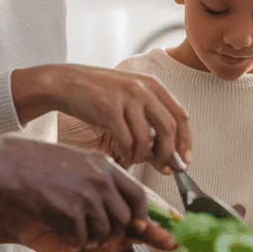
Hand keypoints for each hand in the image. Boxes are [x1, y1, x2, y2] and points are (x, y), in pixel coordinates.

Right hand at [0, 139, 170, 251]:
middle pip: (124, 219)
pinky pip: (83, 240)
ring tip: (75, 232)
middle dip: (115, 232)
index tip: (138, 226)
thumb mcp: (78, 161)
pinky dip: (74, 243)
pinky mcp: (70, 214)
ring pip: (104, 232)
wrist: (9, 168)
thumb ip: (100, 177)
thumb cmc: (39, 164)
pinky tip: (62, 234)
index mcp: (105, 166)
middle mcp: (100, 181)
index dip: (141, 215)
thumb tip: (119, 198)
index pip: (138, 195)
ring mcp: (86, 197)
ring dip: (93, 239)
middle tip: (99, 236)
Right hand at [47, 64, 190, 171]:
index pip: (180, 116)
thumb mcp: (130, 101)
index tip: (185, 160)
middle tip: (164, 168)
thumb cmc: (99, 95)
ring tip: (134, 160)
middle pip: (168, 128)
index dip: (185, 141)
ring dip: (142, 156)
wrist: (67, 83)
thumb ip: (150, 125)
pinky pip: (125, 140)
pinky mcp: (109, 108)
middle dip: (168, 153)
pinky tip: (122, 156)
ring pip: (146, 138)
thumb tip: (170, 161)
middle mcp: (143, 89)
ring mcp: (126, 97)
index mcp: (153, 85)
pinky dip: (126, 154)